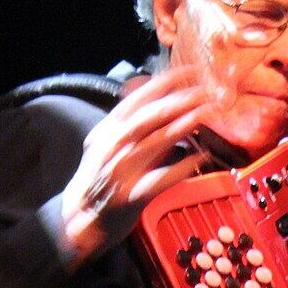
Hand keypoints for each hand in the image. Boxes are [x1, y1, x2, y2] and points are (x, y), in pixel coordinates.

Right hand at [60, 67, 213, 261]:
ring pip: (156, 141)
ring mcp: (122, 170)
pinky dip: (182, 167)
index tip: (189, 72)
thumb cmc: (100, 176)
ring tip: (205, 114)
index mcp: (109, 129)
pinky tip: (200, 157)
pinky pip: (161, 178)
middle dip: (180, 100)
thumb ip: (129, 117)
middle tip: (204, 91)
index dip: (165, 82)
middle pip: (150, 115)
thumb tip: (147, 85)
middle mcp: (113, 145)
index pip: (138, 98)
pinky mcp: (131, 195)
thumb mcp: (107, 140)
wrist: (81, 216)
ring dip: (184, 125)